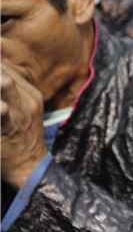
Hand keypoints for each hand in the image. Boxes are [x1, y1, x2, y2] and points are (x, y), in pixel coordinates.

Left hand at [0, 62, 47, 188]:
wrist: (30, 165)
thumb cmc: (20, 136)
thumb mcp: (23, 108)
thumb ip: (10, 88)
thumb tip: (1, 75)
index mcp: (29, 91)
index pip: (6, 66)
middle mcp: (27, 98)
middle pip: (3, 71)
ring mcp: (20, 112)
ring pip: (4, 84)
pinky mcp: (10, 127)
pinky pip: (2, 112)